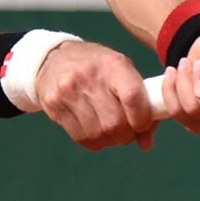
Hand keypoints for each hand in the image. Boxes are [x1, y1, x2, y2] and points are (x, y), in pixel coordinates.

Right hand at [34, 40, 158, 151]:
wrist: (54, 57)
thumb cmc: (98, 67)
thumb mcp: (122, 71)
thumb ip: (140, 103)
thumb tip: (146, 143)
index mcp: (112, 64)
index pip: (132, 97)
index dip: (142, 119)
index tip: (142, 125)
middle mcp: (89, 76)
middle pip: (114, 123)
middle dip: (125, 135)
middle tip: (126, 132)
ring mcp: (68, 91)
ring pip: (97, 134)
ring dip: (109, 140)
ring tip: (110, 132)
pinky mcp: (53, 104)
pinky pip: (80, 137)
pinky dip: (93, 141)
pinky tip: (95, 132)